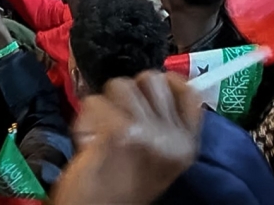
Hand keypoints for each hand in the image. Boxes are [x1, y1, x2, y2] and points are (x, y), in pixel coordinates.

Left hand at [55, 72, 203, 204]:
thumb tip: (158, 85)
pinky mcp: (118, 132)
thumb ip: (164, 126)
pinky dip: (84, 119)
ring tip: (101, 133)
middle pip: (152, 80)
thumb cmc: (121, 193)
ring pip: (121, 85)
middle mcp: (172, 138)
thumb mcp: (158, 160)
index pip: (189, 92)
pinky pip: (94, 102)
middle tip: (118, 120)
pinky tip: (87, 141)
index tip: (147, 91)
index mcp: (186, 146)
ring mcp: (147, 133)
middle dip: (129, 93)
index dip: (167, 82)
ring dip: (104, 105)